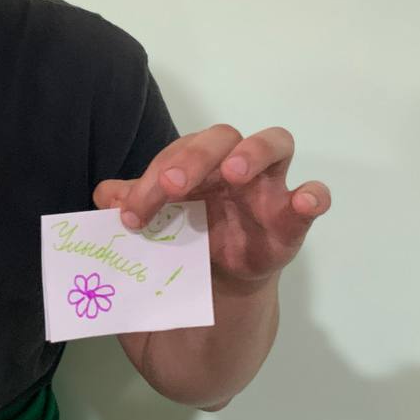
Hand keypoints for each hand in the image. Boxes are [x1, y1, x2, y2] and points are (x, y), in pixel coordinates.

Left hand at [94, 125, 330, 286]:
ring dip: (254, 152)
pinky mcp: (292, 220)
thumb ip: (133, 205)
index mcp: (198, 161)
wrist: (219, 282)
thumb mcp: (157, 223)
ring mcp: (268, 188)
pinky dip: (314, 196)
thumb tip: (105, 196)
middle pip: (223, 136)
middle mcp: (235, 165)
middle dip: (196, 155)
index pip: (176, 152)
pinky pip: (314, 197)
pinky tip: (303, 202)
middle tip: (171, 185)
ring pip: (276, 145)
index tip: (131, 215)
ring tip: (233, 173)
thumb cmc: (189, 235)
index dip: (151, 179)